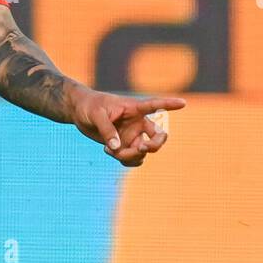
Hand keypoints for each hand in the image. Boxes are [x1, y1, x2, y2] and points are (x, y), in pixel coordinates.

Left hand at [68, 88, 185, 168]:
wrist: (80, 112)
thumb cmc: (89, 106)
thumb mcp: (96, 114)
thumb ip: (107, 129)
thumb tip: (116, 147)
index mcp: (134, 109)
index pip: (155, 106)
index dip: (169, 104)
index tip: (183, 103)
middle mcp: (138, 123)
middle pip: (157, 137)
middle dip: (154, 145)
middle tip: (142, 147)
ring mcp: (133, 136)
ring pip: (143, 152)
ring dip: (131, 156)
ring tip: (111, 150)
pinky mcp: (125, 146)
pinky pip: (133, 159)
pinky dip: (124, 159)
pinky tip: (108, 150)